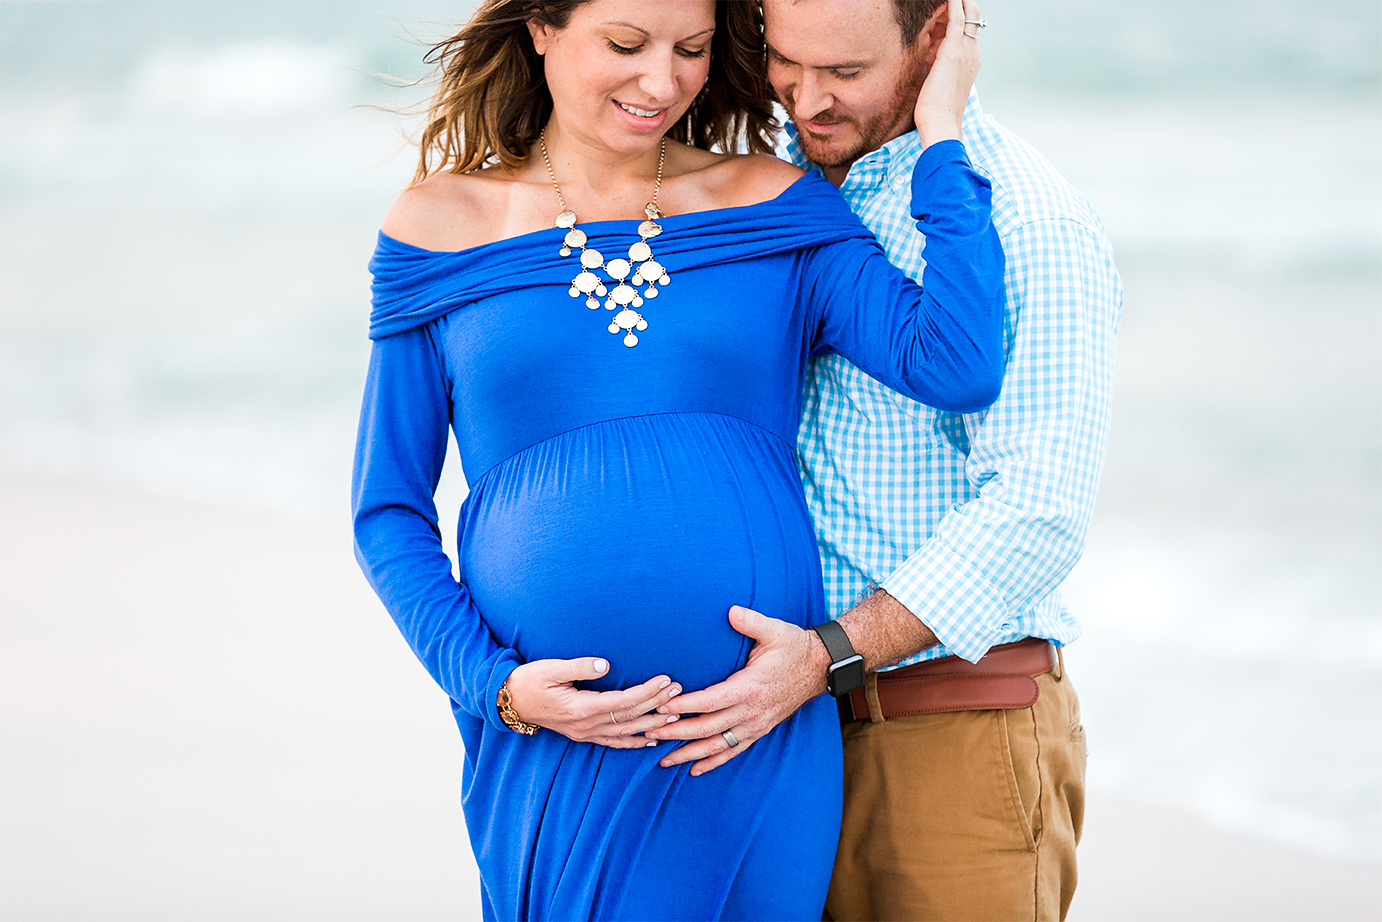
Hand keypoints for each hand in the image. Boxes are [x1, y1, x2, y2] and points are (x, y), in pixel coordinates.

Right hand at [505, 657, 682, 748]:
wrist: (509, 702)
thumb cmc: (529, 680)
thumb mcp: (551, 668)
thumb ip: (579, 666)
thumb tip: (606, 664)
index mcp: (580, 707)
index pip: (623, 701)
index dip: (647, 692)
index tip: (666, 680)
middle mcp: (586, 725)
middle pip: (629, 717)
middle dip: (656, 705)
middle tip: (679, 693)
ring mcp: (585, 733)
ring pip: (625, 732)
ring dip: (650, 725)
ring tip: (674, 716)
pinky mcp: (582, 734)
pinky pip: (613, 742)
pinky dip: (633, 742)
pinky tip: (650, 741)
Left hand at [646, 606, 829, 775]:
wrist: (820, 668)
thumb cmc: (794, 647)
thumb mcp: (775, 630)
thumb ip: (751, 622)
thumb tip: (731, 611)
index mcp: (750, 687)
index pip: (710, 701)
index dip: (684, 706)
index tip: (661, 707)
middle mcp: (752, 711)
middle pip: (707, 728)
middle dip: (676, 732)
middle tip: (649, 732)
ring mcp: (756, 724)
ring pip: (717, 745)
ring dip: (689, 753)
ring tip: (663, 759)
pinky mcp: (759, 730)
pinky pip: (733, 751)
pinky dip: (713, 761)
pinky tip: (694, 770)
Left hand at [914, 0, 982, 148]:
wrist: (942, 126)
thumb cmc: (937, 112)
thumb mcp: (939, 84)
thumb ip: (938, 68)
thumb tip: (929, 62)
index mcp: (971, 60)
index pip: (970, 28)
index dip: (962, 13)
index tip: (952, 5)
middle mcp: (973, 52)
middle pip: (973, 16)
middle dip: (964, 2)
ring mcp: (966, 50)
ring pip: (966, 13)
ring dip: (957, 2)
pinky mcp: (953, 50)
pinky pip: (956, 17)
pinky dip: (954, 2)